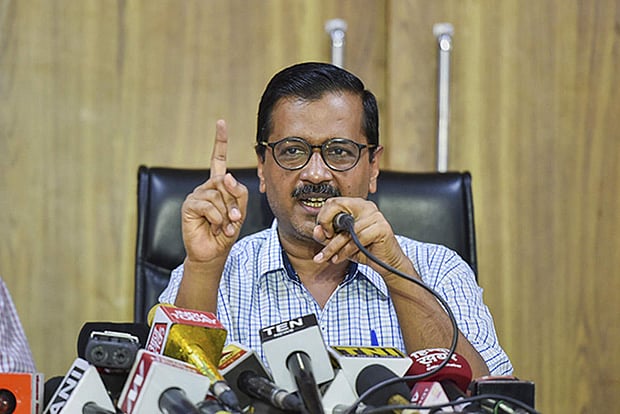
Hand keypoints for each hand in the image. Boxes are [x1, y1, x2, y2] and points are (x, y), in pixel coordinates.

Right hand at [181, 120, 248, 262]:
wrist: (213, 253)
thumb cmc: (226, 232)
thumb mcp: (239, 211)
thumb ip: (238, 193)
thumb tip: (226, 177)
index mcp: (217, 185)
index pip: (217, 159)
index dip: (219, 141)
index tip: (221, 123)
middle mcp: (205, 187)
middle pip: (225, 182)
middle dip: (234, 204)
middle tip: (234, 220)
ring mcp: (196, 195)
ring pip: (218, 195)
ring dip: (226, 214)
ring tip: (223, 226)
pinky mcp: (189, 206)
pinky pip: (208, 206)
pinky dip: (216, 219)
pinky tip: (214, 227)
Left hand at [312, 197, 415, 277]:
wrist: (387, 263)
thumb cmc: (365, 250)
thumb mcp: (341, 243)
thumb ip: (327, 236)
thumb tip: (316, 230)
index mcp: (356, 205)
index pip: (333, 202)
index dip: (323, 217)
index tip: (323, 232)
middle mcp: (366, 206)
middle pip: (337, 208)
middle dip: (326, 227)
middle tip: (325, 240)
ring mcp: (375, 215)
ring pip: (347, 230)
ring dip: (334, 246)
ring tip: (328, 257)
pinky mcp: (381, 227)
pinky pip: (357, 239)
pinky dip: (346, 251)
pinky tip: (340, 258)